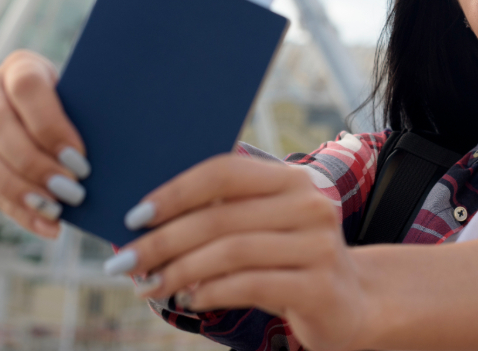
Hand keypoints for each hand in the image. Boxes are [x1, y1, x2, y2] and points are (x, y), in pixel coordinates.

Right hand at [0, 50, 89, 238]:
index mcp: (20, 66)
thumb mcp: (87, 101)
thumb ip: (92, 116)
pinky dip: (18, 211)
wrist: (56, 117)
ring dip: (20, 190)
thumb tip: (112, 149)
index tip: (79, 157)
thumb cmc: (83, 108)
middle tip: (72, 191)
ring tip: (57, 211)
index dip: (50, 125)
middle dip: (35, 164)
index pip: (26, 87)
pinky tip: (48, 226)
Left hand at [105, 154, 369, 350]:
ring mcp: (319, 246)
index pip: (226, 172)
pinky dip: (210, 293)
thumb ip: (223, 213)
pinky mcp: (319, 287)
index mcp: (293, 178)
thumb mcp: (265, 227)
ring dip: (180, 271)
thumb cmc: (289, 261)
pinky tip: (190, 300)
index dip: (175, 191)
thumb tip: (146, 220)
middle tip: (125, 263)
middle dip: (163, 241)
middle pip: (221, 216)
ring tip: (150, 286)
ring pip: (231, 252)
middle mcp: (311, 204)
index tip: (134, 216)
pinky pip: (250, 285)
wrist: (352, 304)